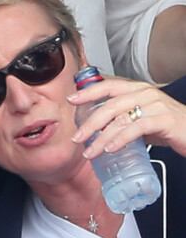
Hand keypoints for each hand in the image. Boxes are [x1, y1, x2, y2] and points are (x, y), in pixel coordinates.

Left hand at [69, 77, 185, 158]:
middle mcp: (146, 93)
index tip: (71, 100)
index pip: (109, 85)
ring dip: (101, 137)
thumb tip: (93, 128)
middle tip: (77, 138)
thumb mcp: (139, 118)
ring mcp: (156, 105)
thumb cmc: (167, 126)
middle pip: (110, 105)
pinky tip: (112, 149)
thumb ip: (120, 118)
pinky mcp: (165, 120)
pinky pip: (138, 127)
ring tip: (90, 151)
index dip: (88, 91)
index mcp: (137, 90)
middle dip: (90, 122)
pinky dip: (121, 139)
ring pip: (121, 118)